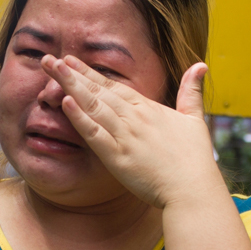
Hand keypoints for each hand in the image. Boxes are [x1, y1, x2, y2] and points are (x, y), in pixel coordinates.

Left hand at [41, 54, 221, 208]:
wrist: (193, 190)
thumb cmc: (195, 159)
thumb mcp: (195, 119)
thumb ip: (191, 92)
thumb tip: (201, 65)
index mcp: (148, 109)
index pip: (113, 86)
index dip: (90, 73)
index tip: (71, 60)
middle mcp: (134, 118)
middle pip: (98, 91)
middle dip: (72, 74)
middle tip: (50, 60)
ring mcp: (125, 137)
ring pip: (93, 106)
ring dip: (71, 87)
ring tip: (52, 71)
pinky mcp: (118, 157)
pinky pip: (94, 134)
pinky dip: (80, 118)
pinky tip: (65, 103)